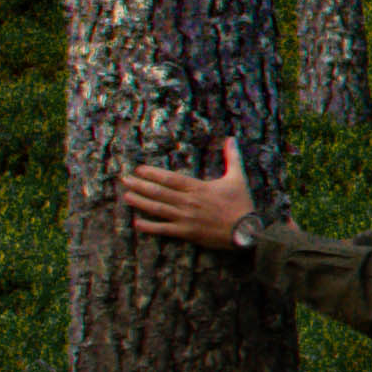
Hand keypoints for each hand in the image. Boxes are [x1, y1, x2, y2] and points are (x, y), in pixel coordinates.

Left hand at [117, 138, 258, 250]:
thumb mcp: (238, 177)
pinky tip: (137, 223)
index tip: (139, 169)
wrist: (246, 230)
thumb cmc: (242, 203)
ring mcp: (186, 218)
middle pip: (159, 192)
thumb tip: (232, 139)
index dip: (152, 173)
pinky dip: (149, 227)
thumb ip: (232, 158)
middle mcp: (188, 202)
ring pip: (158, 209)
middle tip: (124, 180)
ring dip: (140, 202)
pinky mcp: (186, 232)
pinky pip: (164, 229)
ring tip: (126, 196)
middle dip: (140, 185)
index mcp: (198, 188)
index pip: (170, 178)